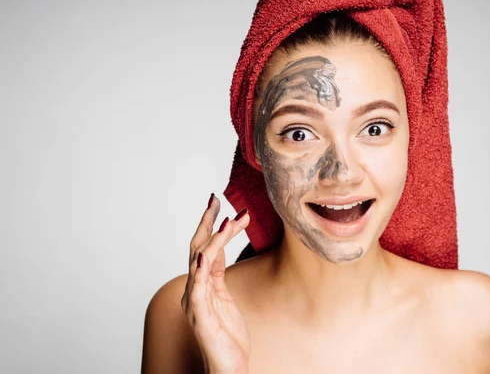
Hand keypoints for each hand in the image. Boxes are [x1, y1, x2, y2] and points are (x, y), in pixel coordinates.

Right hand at [181, 194, 250, 373]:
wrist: (228, 366)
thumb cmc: (226, 335)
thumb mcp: (225, 297)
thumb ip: (217, 273)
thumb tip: (216, 248)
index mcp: (202, 283)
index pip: (205, 247)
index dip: (212, 224)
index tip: (221, 203)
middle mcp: (195, 289)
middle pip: (198, 248)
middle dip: (207, 222)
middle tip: (216, 199)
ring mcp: (195, 302)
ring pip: (199, 263)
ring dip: (212, 240)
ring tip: (225, 220)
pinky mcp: (200, 316)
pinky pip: (198, 290)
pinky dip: (200, 271)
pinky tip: (206, 254)